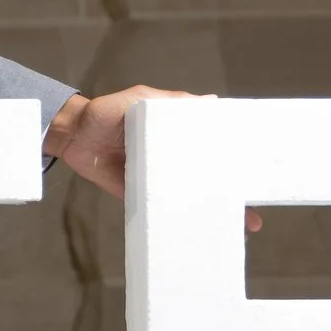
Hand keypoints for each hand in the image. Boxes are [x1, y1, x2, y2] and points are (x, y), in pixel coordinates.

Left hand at [42, 87, 262, 230]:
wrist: (72, 136)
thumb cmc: (106, 112)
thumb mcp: (139, 100)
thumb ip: (169, 102)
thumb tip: (210, 102)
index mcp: (177, 134)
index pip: (212, 146)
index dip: (234, 158)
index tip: (258, 170)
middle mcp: (173, 158)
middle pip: (209, 176)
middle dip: (232, 192)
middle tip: (254, 208)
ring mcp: (159, 178)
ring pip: (192, 196)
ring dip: (214, 210)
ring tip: (240, 226)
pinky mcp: (140, 194)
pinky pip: (163, 209)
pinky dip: (180, 219)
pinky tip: (198, 231)